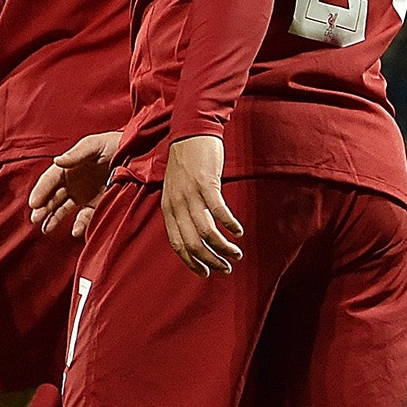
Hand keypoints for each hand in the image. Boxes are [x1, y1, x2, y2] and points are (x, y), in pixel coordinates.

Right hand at [29, 131, 122, 239]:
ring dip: (54, 218)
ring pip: (63, 209)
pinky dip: (79, 224)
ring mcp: (83, 195)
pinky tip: (75, 231)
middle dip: (43, 208)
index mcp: (68, 167)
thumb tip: (57, 161)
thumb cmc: (113, 145)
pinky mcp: (96, 204)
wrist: (137, 154)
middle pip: (53, 197)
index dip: (40, 191)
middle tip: (35, 219)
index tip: (34, 204)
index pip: (49, 180)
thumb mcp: (94, 145)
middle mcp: (72, 182)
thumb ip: (76, 154)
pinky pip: (85, 217)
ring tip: (45, 229)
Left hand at [162, 135, 242, 276]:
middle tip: (226, 269)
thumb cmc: (186, 163)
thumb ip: (182, 210)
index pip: (176, 243)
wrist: (190, 132)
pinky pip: (219, 211)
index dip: (191, 261)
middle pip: (192, 243)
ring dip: (223, 247)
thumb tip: (194, 234)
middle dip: (210, 260)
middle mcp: (176, 203)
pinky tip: (238, 232)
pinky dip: (229, 225)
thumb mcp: (176, 189)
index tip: (205, 273)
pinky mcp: (206, 183)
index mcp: (168, 207)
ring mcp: (190, 194)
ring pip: (206, 231)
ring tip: (236, 254)